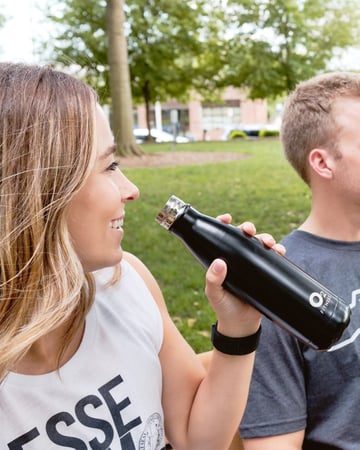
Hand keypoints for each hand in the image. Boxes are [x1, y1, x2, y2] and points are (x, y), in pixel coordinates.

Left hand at [206, 216, 284, 335]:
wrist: (242, 327)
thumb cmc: (224, 308)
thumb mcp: (214, 294)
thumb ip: (213, 280)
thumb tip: (219, 262)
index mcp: (222, 260)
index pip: (222, 237)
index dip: (224, 224)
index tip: (226, 218)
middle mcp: (238, 259)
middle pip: (243, 237)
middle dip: (247, 228)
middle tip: (249, 230)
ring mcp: (252, 265)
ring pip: (259, 244)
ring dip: (265, 238)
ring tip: (267, 242)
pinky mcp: (266, 273)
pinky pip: (273, 258)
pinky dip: (278, 251)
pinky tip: (280, 251)